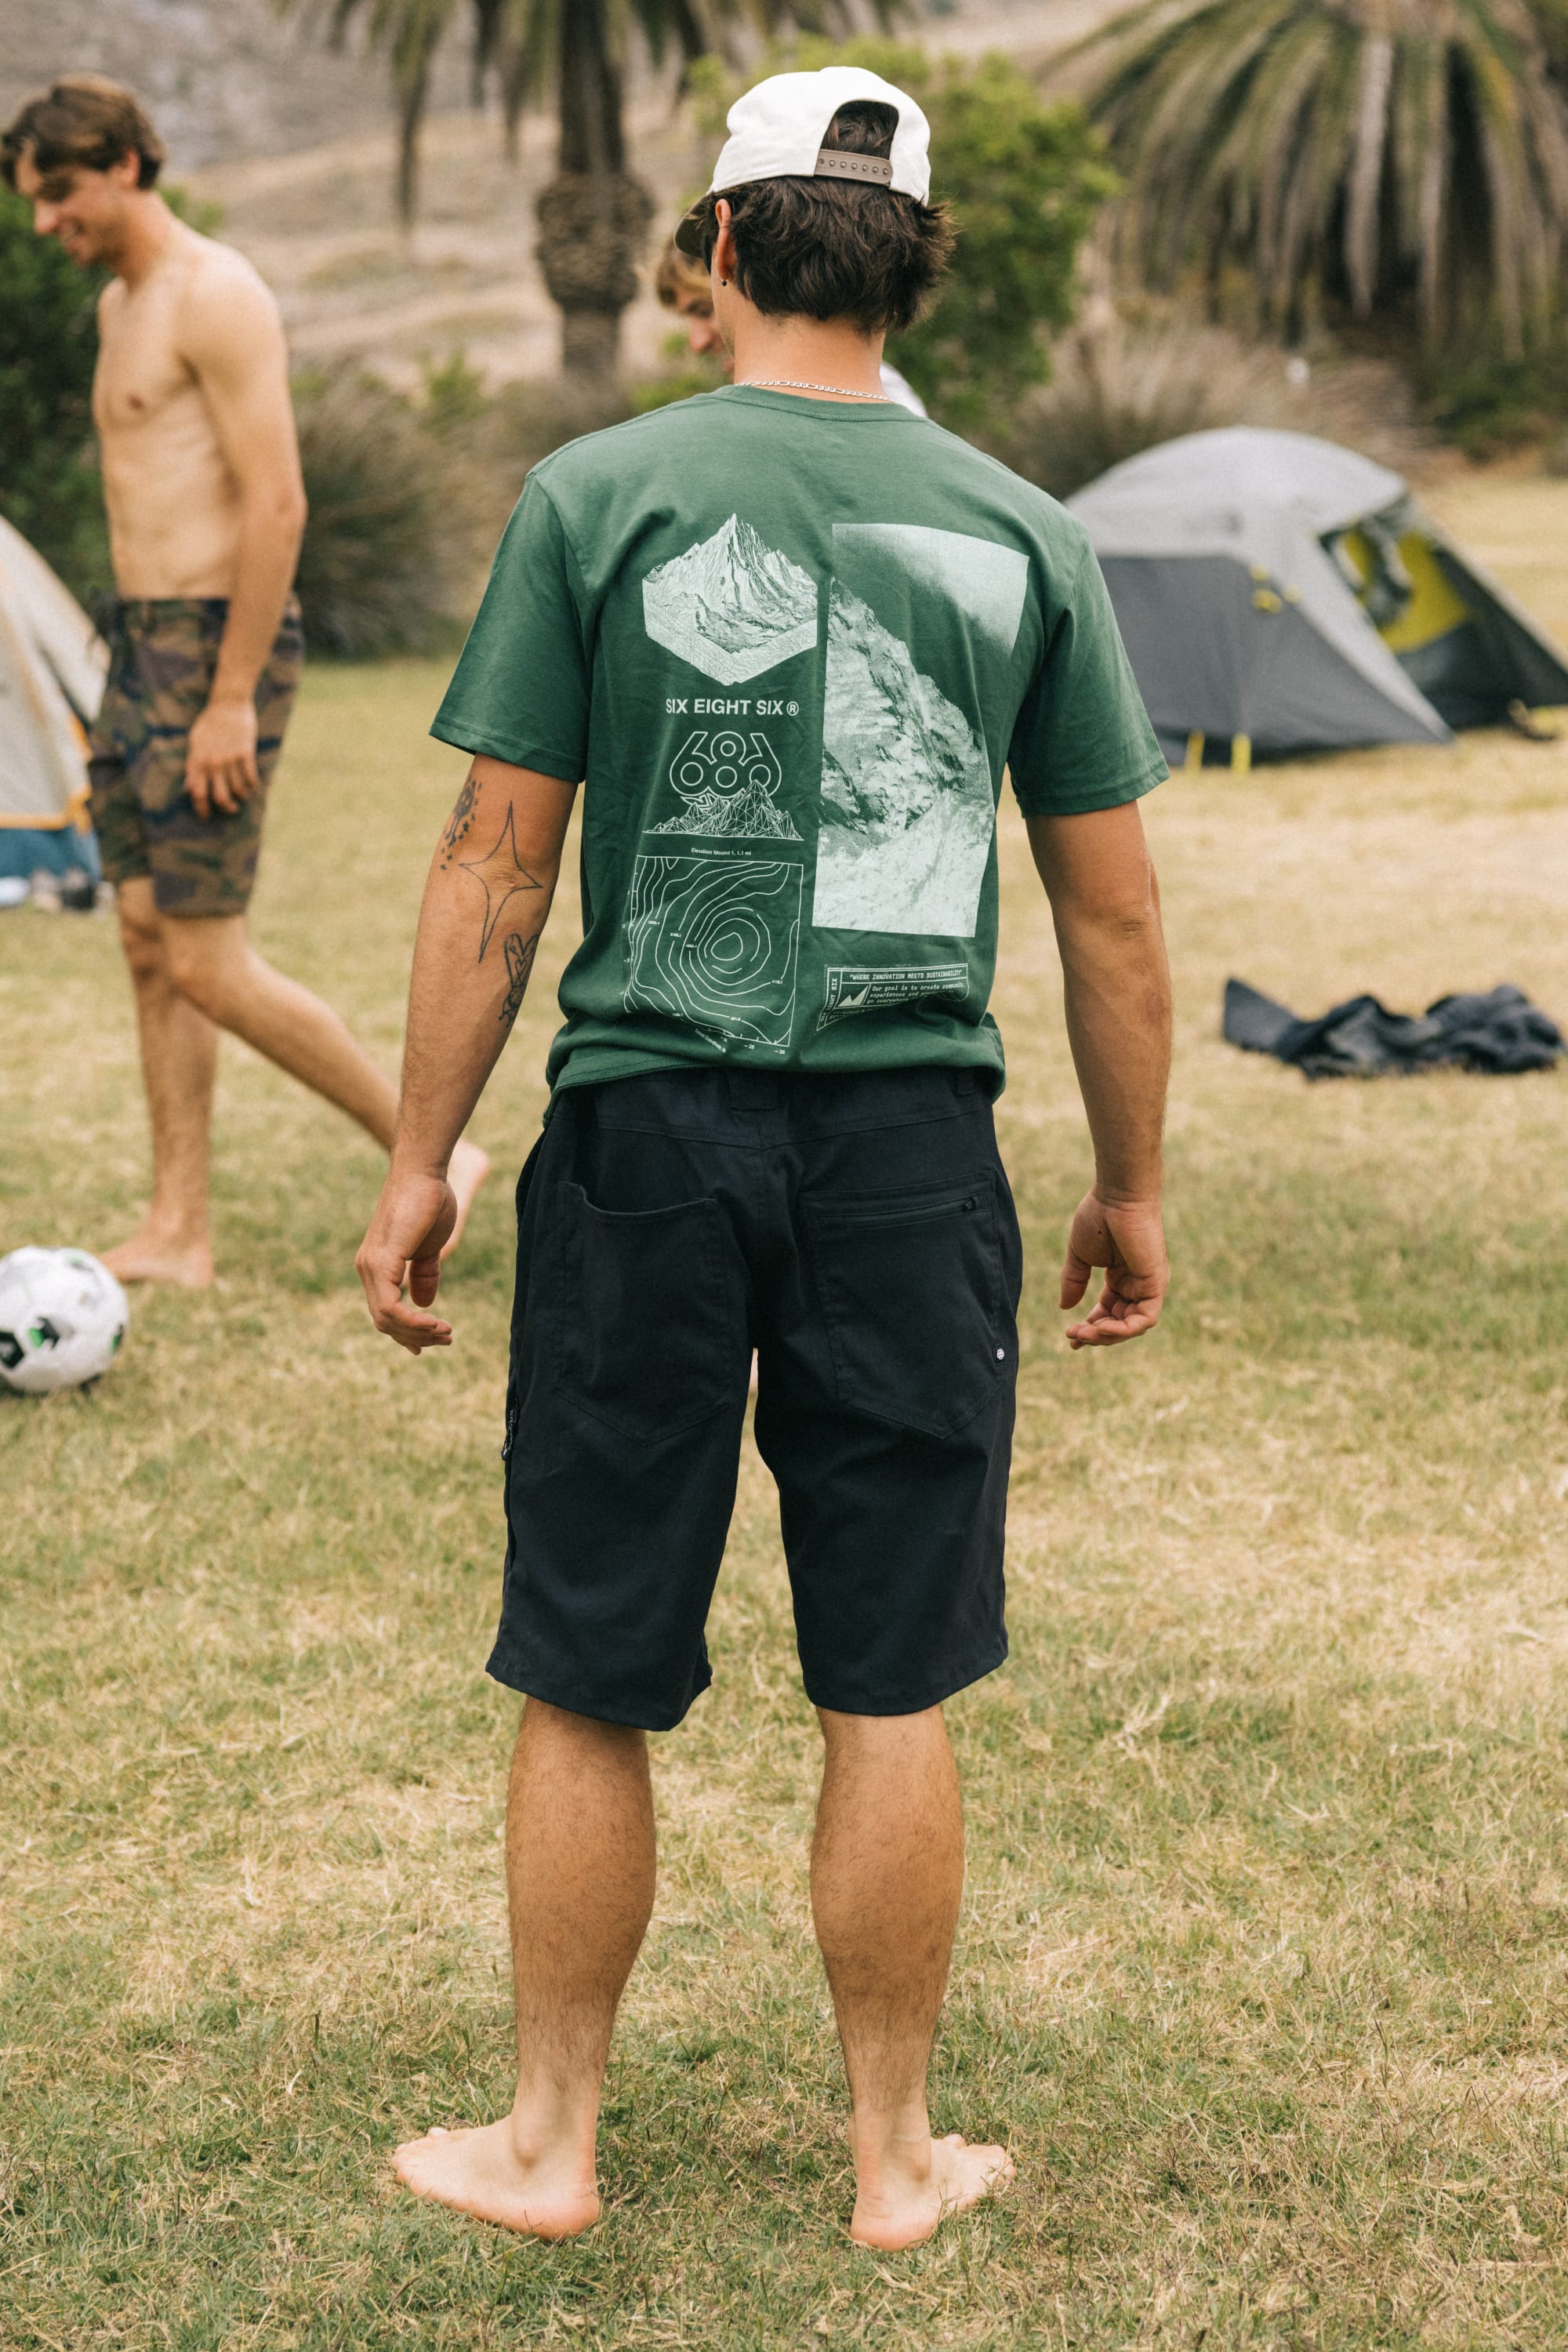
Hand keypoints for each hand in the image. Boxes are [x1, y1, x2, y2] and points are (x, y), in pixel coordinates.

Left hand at [185, 694, 259, 817]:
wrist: (228, 703)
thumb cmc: (209, 722)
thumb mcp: (194, 742)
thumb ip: (191, 766)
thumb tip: (188, 788)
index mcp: (198, 760)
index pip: (197, 793)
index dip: (201, 809)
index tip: (206, 816)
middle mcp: (213, 762)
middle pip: (219, 797)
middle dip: (226, 808)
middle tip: (231, 810)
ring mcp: (229, 758)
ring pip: (237, 790)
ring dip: (241, 797)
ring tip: (243, 797)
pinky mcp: (245, 753)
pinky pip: (250, 777)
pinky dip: (252, 785)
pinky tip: (252, 785)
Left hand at [356, 1167, 458, 1353]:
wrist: (424, 1173)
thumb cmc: (429, 1202)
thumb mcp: (431, 1248)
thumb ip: (424, 1275)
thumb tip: (423, 1303)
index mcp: (376, 1265)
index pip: (385, 1311)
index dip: (407, 1331)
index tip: (433, 1341)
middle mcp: (367, 1268)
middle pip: (384, 1320)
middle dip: (417, 1335)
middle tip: (447, 1338)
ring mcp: (371, 1265)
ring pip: (386, 1318)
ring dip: (418, 1331)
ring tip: (446, 1331)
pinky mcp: (382, 1261)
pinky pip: (390, 1306)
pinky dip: (413, 1320)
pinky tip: (435, 1321)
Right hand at [1060, 1191, 1168, 1348]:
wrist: (1117, 1196)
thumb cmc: (1099, 1217)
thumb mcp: (1080, 1256)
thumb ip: (1074, 1281)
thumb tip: (1064, 1307)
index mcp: (1121, 1277)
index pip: (1110, 1313)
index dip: (1091, 1328)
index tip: (1070, 1336)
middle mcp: (1137, 1284)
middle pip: (1120, 1324)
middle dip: (1096, 1335)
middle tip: (1073, 1337)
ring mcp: (1148, 1285)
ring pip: (1132, 1327)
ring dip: (1107, 1336)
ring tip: (1082, 1334)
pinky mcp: (1156, 1284)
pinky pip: (1144, 1320)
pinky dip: (1123, 1330)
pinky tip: (1100, 1328)